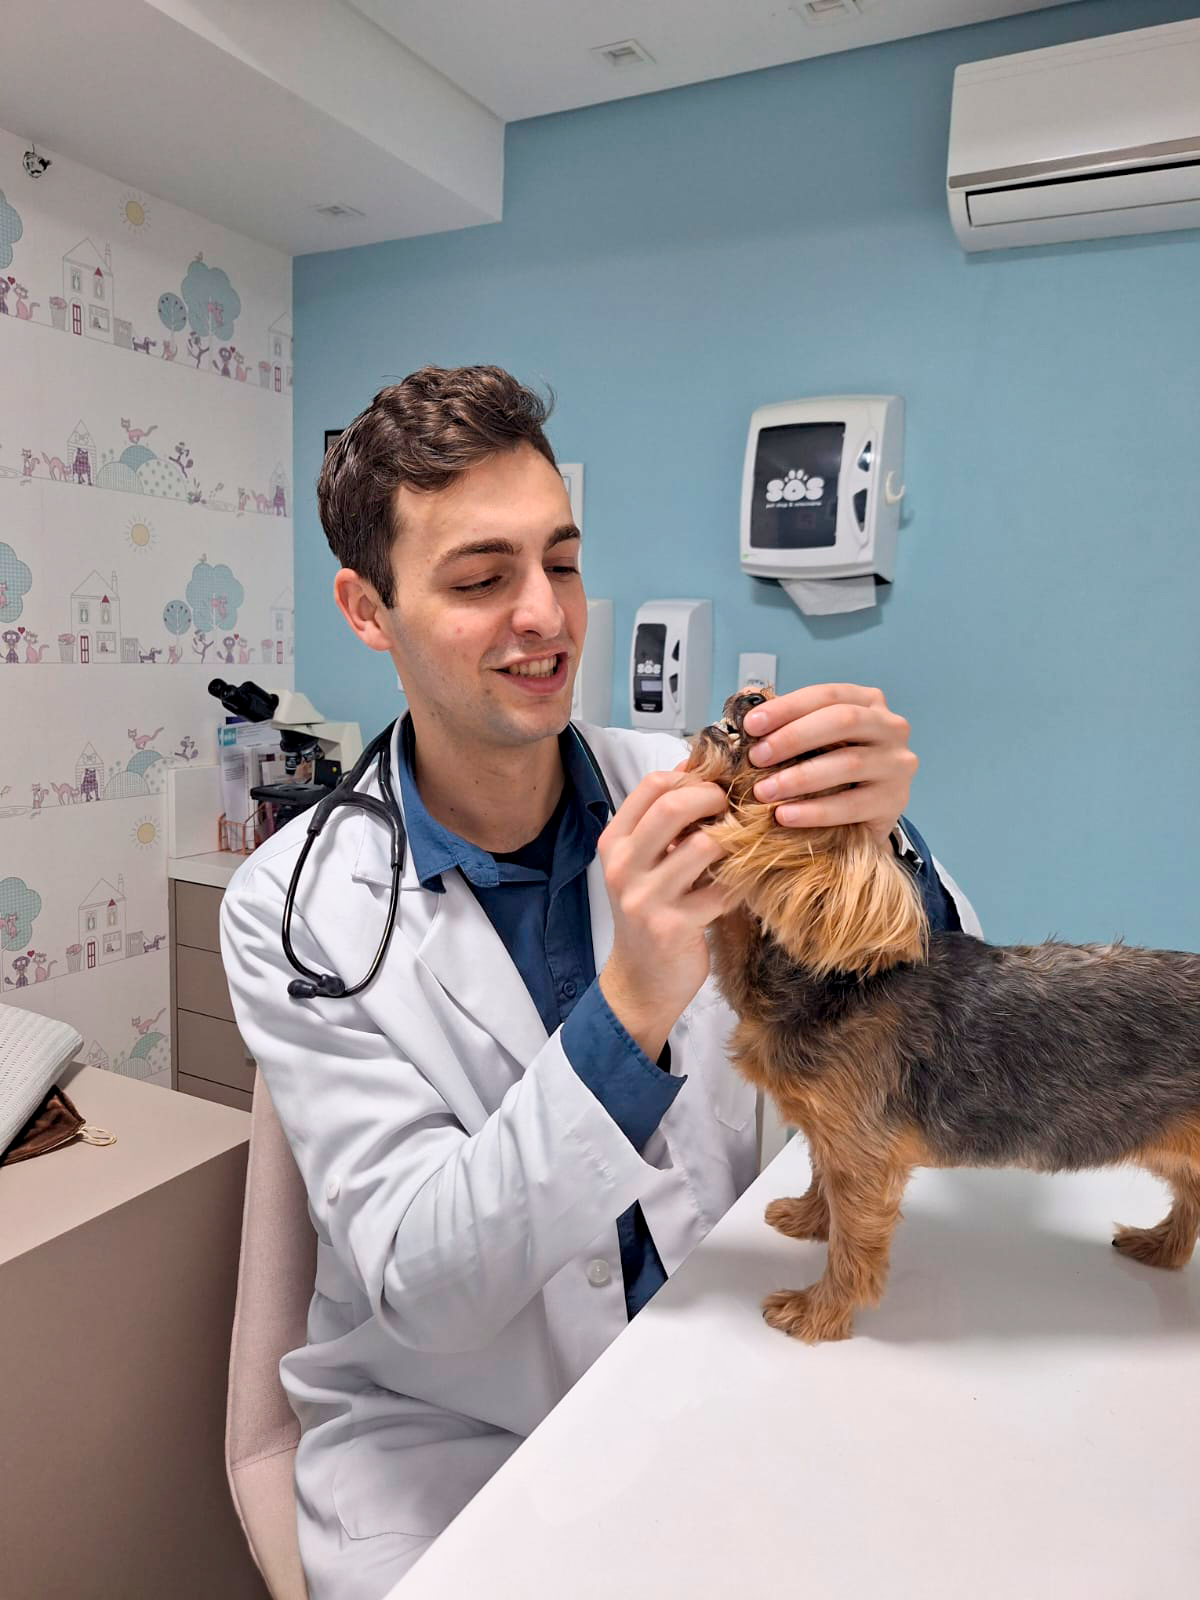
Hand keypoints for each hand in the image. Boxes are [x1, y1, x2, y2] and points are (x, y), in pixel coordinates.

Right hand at [597, 771, 731, 1059]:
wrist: (641, 980)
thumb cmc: (648, 913)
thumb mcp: (642, 864)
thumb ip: (663, 823)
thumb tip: (697, 768)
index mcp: (614, 843)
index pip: (652, 785)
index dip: (692, 777)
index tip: (714, 786)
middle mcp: (623, 867)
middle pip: (674, 806)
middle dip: (715, 799)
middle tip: (734, 809)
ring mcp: (646, 898)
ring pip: (704, 845)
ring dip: (733, 840)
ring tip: (741, 845)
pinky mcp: (675, 926)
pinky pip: (723, 888)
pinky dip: (740, 881)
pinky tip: (742, 882)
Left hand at [741, 684, 915, 845]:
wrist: (864, 816)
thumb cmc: (833, 769)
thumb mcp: (816, 740)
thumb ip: (789, 725)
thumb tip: (743, 717)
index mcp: (868, 702)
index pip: (827, 695)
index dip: (787, 708)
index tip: (751, 725)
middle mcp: (890, 727)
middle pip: (843, 721)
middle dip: (793, 738)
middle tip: (757, 757)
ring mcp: (897, 764)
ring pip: (848, 764)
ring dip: (799, 777)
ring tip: (764, 791)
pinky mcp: (894, 801)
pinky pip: (852, 805)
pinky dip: (815, 811)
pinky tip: (786, 816)